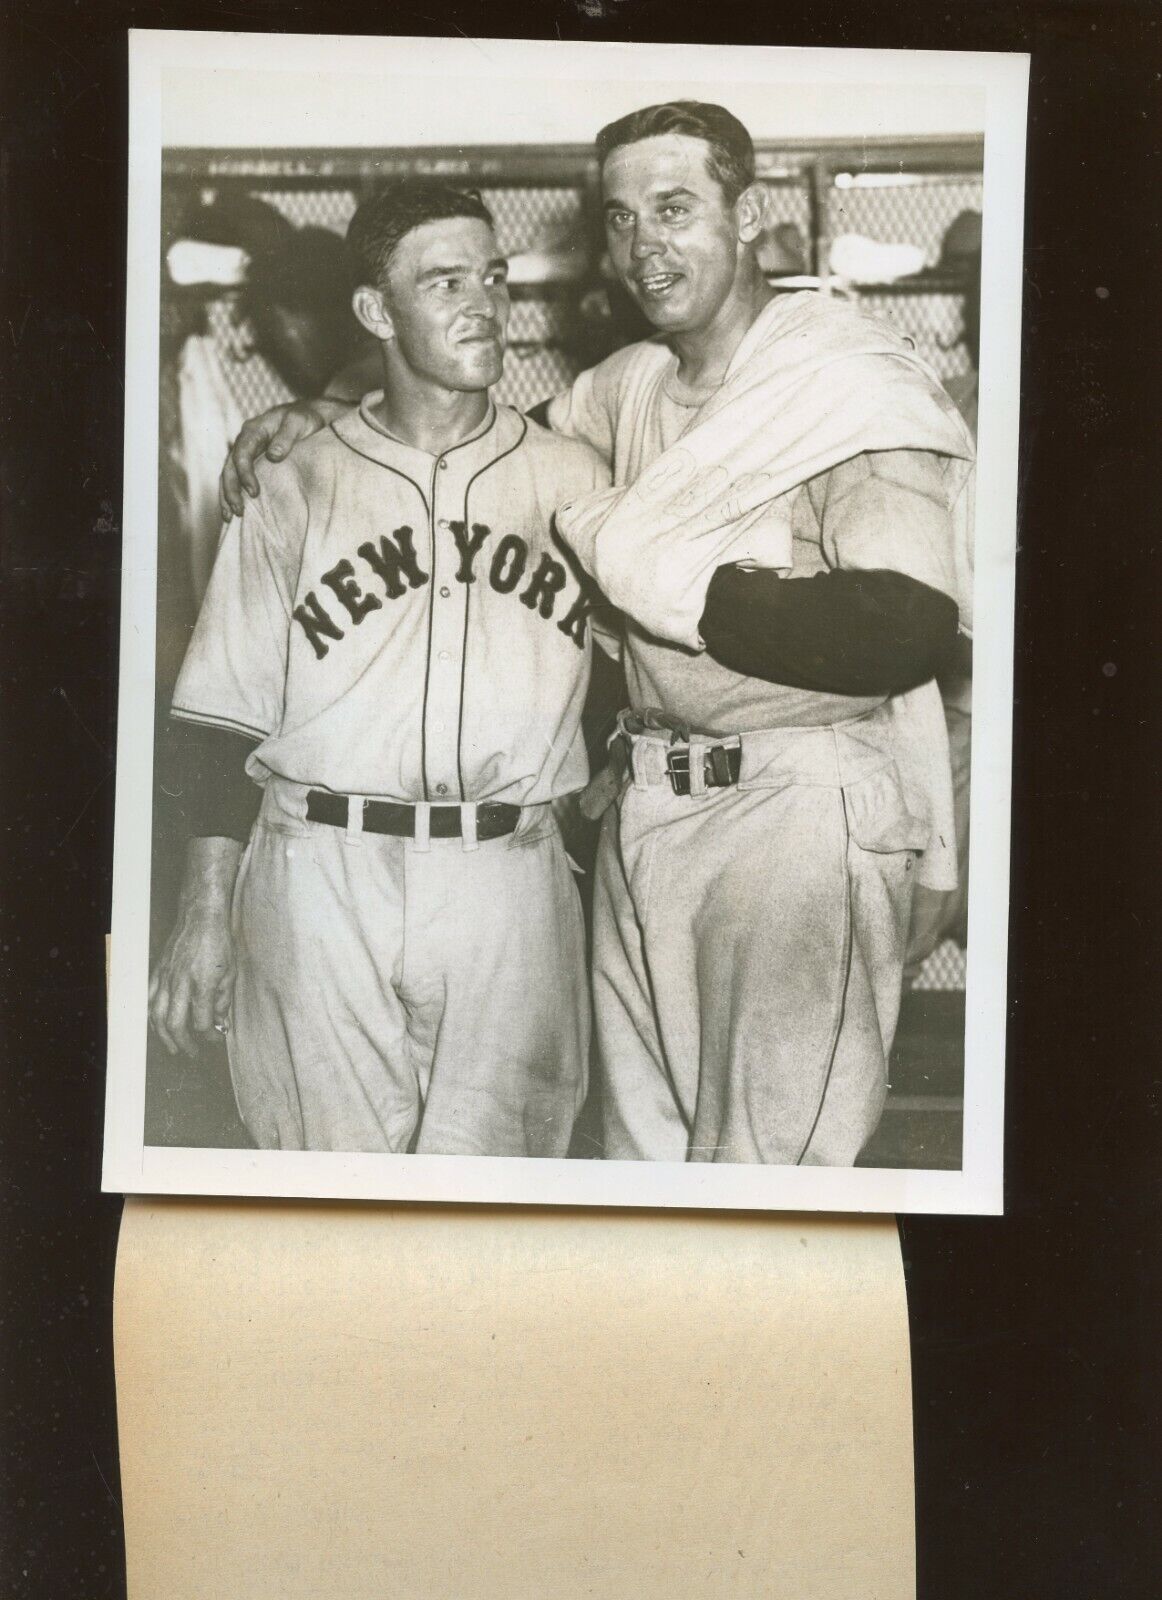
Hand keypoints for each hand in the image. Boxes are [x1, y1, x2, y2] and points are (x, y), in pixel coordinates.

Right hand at [148, 907, 235, 1058]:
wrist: (200, 917)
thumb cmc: (218, 942)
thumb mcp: (230, 972)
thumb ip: (223, 999)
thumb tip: (220, 1021)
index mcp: (202, 984)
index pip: (201, 1021)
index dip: (210, 1035)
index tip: (217, 1037)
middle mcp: (181, 984)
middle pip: (176, 1025)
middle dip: (185, 1044)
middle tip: (193, 1053)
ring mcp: (166, 978)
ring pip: (157, 1016)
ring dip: (164, 1036)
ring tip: (173, 1048)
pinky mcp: (157, 972)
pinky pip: (149, 1000)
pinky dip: (152, 1017)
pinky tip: (158, 1026)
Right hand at [218, 397, 347, 521]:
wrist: (309, 415)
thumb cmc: (305, 418)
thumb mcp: (298, 422)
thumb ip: (286, 437)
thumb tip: (273, 456)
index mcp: (253, 430)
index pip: (241, 453)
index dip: (245, 474)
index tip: (254, 492)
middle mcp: (245, 441)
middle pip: (229, 467)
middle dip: (231, 490)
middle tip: (238, 512)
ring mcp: (247, 452)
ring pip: (229, 475)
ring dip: (227, 496)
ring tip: (230, 517)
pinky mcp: (253, 462)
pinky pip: (237, 478)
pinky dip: (234, 493)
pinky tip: (235, 510)